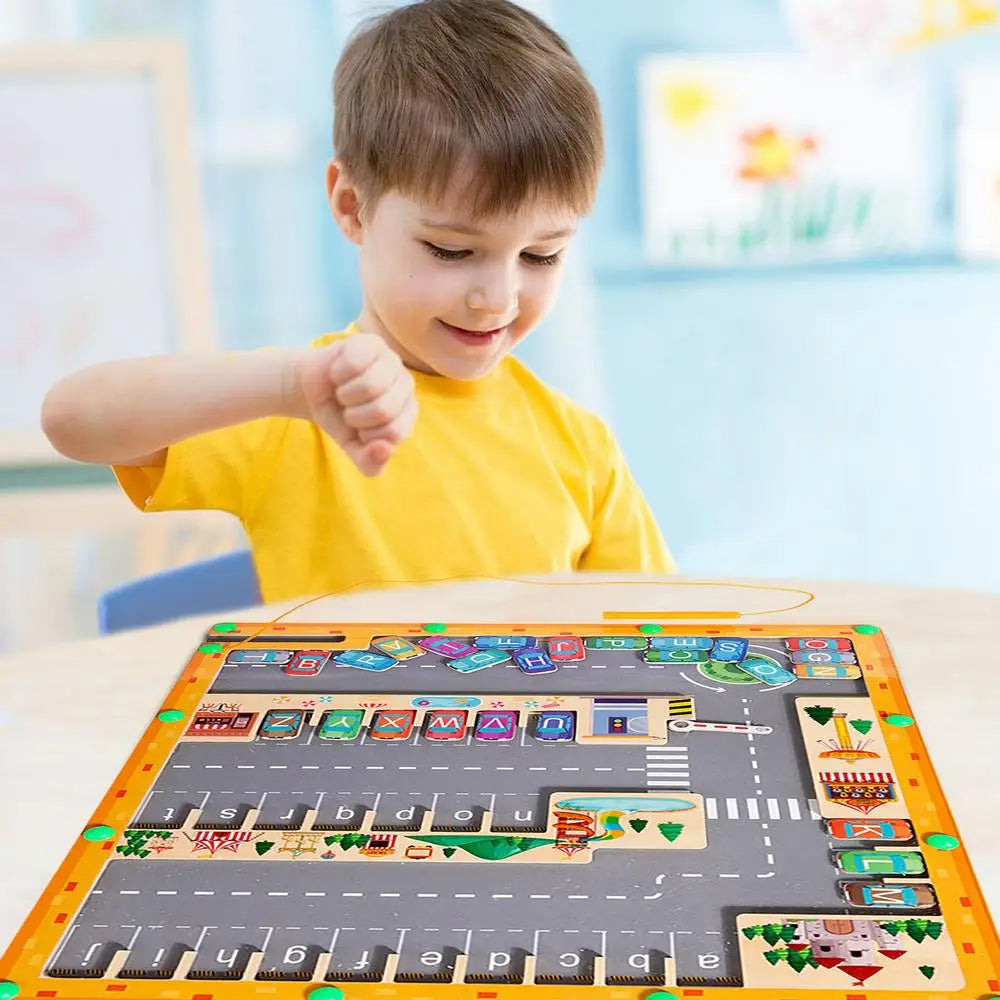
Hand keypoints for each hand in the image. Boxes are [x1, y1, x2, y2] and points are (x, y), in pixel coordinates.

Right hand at [297, 332, 416, 475]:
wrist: (313, 391)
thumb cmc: (340, 419)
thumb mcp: (354, 449)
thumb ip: (371, 463)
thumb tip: (384, 450)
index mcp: (408, 413)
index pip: (394, 433)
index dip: (366, 435)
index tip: (359, 428)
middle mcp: (406, 385)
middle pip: (384, 409)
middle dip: (355, 415)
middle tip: (349, 409)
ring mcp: (391, 361)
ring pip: (371, 385)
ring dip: (346, 395)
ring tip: (345, 392)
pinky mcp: (372, 342)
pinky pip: (354, 363)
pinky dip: (338, 373)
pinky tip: (339, 373)